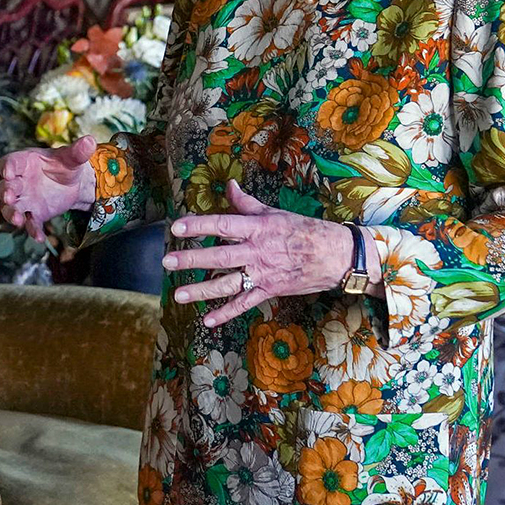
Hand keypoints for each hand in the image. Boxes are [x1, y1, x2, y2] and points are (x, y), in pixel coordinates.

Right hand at [0, 134, 98, 240]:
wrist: (73, 184)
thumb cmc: (65, 165)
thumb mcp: (71, 158)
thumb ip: (78, 151)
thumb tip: (91, 141)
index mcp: (24, 163)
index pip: (10, 163)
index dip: (7, 167)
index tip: (8, 173)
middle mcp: (20, 182)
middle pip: (6, 187)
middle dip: (6, 192)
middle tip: (8, 197)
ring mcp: (25, 199)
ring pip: (12, 208)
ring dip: (12, 214)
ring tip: (18, 221)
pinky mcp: (35, 214)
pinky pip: (31, 223)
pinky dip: (34, 231)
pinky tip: (40, 238)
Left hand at [161, 179, 356, 328]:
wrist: (336, 255)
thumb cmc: (303, 230)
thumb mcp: (274, 213)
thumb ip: (246, 203)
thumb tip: (228, 185)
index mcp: (258, 229)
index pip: (223, 226)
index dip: (199, 226)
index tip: (177, 227)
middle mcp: (258, 252)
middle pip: (220, 257)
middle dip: (192, 260)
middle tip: (167, 262)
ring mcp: (263, 274)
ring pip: (228, 284)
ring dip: (202, 291)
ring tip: (178, 294)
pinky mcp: (270, 291)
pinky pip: (245, 304)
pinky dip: (226, 313)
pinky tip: (207, 320)